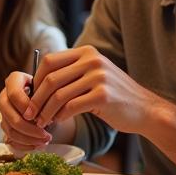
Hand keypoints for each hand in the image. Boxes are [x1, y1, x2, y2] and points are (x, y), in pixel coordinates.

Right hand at [0, 71, 53, 147]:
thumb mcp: (49, 88)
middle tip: (46, 135)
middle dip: (29, 129)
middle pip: (9, 115)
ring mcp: (3, 111)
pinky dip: (24, 145)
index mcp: (14, 81)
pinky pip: (10, 139)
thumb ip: (46, 98)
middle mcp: (4, 95)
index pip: (14, 94)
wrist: (45, 97)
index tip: (39, 117)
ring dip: (28, 139)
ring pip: (9, 129)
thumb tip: (47, 119)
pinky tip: (37, 145)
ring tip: (45, 141)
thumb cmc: (47, 91)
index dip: (26, 107)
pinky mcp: (6, 125)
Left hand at [25, 46, 159, 134]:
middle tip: (30, 114)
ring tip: (41, 122)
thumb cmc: (114, 95)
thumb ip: (70, 73)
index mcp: (86, 52)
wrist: (145, 109)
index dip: (36, 80)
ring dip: (46, 111)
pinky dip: (60, 116)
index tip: (31, 96)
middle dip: (36, 99)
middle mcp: (92, 60)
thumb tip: (37, 84)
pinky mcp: (103, 95)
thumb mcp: (93, 75)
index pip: (49, 61)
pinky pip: (71, 106)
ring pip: (59, 94)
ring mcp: (99, 76)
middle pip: (51, 78)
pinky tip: (58, 121)